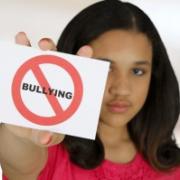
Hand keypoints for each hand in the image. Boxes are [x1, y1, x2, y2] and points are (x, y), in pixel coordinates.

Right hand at [1, 32, 92, 146]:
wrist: (27, 129)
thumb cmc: (44, 131)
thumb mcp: (50, 135)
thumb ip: (50, 136)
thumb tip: (46, 138)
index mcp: (68, 92)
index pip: (79, 75)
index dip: (85, 62)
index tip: (86, 51)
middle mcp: (57, 80)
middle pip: (62, 62)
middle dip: (60, 52)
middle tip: (53, 49)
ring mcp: (42, 76)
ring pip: (45, 56)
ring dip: (44, 47)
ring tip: (41, 45)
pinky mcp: (26, 76)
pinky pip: (25, 59)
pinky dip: (23, 48)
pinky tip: (21, 40)